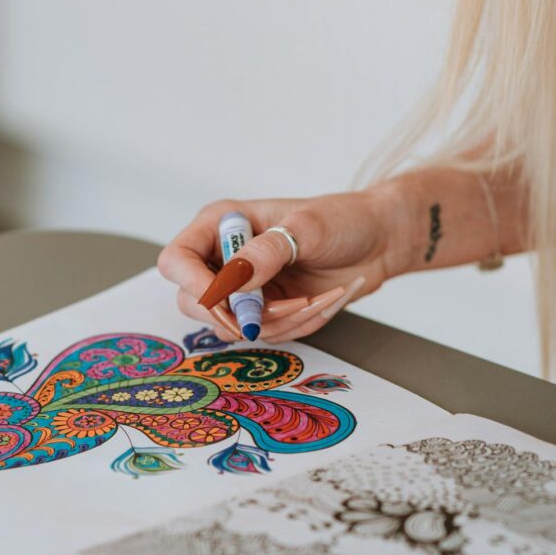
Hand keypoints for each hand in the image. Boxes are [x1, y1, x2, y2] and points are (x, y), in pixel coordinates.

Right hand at [158, 187, 403, 342]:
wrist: (378, 242)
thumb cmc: (342, 220)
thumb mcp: (308, 227)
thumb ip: (268, 252)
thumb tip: (234, 280)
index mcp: (223, 225)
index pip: (177, 260)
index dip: (192, 285)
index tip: (223, 301)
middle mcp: (224, 258)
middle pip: (193, 302)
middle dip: (236, 315)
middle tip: (277, 309)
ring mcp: (243, 288)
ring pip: (231, 327)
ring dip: (275, 322)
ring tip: (313, 299)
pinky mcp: (264, 311)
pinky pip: (264, 335)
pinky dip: (293, 327)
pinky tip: (318, 304)